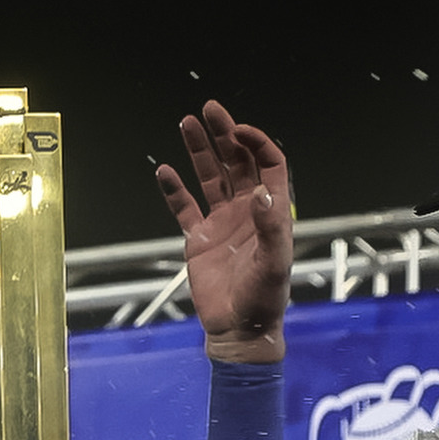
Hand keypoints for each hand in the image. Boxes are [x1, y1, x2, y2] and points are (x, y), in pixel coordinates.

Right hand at [155, 101, 293, 364]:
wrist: (238, 330)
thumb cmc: (264, 300)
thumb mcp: (274, 263)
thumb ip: (270, 227)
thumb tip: (260, 191)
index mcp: (271, 212)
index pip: (267, 165)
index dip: (256, 143)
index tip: (237, 131)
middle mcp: (247, 211)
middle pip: (237, 162)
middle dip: (225, 134)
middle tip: (210, 109)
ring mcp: (221, 222)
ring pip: (210, 177)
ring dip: (200, 151)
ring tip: (186, 123)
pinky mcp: (199, 238)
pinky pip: (185, 207)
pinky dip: (174, 189)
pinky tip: (164, 171)